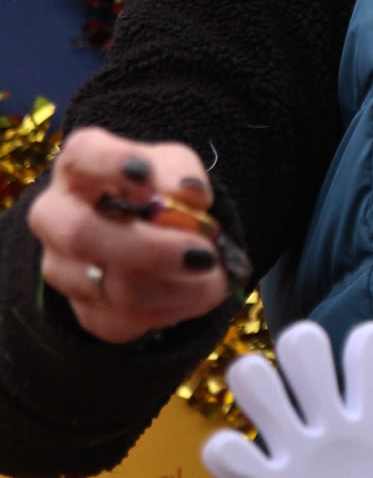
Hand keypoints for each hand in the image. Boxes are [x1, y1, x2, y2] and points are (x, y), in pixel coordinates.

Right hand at [28, 126, 232, 343]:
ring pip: (111, 288)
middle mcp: (55, 216)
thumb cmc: (156, 188)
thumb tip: (187, 193)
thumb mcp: (173, 166)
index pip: (82, 155)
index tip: (146, 174)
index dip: (110, 163)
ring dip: (174, 287)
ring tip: (212, 275)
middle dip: (151, 249)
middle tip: (203, 254)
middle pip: (81, 235)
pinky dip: (169, 311)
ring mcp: (61, 267)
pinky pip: (122, 321)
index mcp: (77, 166)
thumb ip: (180, 172)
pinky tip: (194, 294)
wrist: (146, 231)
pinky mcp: (81, 309)